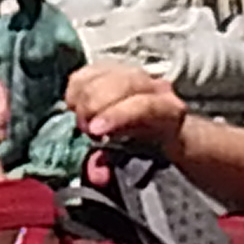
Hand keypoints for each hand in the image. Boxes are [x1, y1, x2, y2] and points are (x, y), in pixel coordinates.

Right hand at [66, 62, 186, 184]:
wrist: (157, 128)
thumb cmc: (146, 147)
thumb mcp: (138, 162)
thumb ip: (114, 167)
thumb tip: (97, 176)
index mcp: (169, 110)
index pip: (144, 106)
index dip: (117, 115)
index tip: (95, 131)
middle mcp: (153, 85)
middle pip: (121, 84)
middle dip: (94, 104)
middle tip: (85, 128)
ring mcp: (132, 72)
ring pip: (103, 74)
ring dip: (83, 97)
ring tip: (81, 119)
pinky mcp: (111, 67)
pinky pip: (87, 71)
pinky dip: (76, 88)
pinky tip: (74, 104)